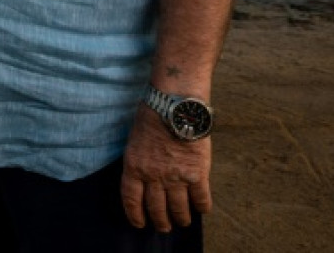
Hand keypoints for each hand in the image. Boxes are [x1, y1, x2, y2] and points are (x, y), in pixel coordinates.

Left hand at [120, 103, 212, 231]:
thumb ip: (139, 160)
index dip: (135, 215)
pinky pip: (201, 199)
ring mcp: (176, 177)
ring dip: (181, 218)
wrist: (175, 106)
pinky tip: (202, 209)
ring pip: (179, 208)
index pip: (132, 200)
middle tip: (164, 227)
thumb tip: (143, 175)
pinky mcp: (197, 174)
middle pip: (156, 208)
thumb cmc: (153, 115)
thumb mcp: (135, 139)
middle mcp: (154, 176)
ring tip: (183, 221)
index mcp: (134, 167)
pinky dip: (202, 207)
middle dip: (161, 222)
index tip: (140, 224)